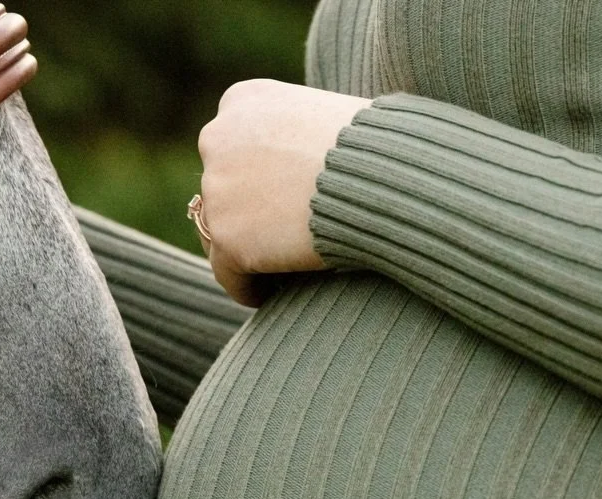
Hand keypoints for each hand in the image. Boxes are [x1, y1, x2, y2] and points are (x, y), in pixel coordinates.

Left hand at [197, 79, 370, 306]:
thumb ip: (300, 135)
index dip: (255, 178)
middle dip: (245, 213)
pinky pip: (228, 274)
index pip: (233, 146)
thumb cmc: (381, 148)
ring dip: (244, 251)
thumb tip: (306, 167)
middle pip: (221, 188)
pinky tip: (270, 296)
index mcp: (243, 100)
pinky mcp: (227, 237)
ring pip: (219, 233)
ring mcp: (217, 189)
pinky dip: (247, 286)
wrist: (384, 177)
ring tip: (274, 272)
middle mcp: (219, 137)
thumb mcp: (331, 116)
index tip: (279, 203)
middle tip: (276, 241)